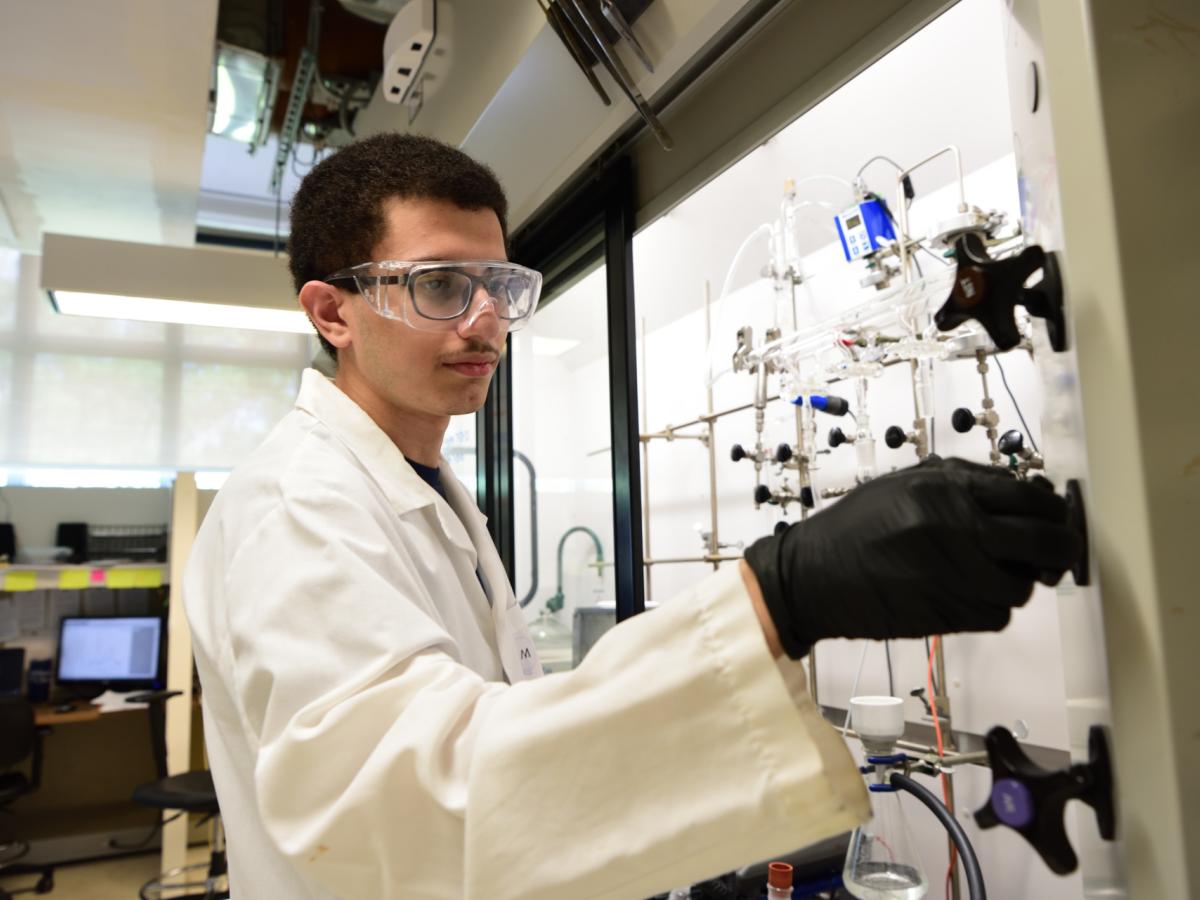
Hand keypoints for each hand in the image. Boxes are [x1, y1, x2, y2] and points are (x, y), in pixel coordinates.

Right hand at [742, 457, 1083, 658]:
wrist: (814, 576)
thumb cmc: (855, 527)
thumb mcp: (904, 484)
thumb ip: (962, 481)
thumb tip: (1019, 488)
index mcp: (945, 489)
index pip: (1028, 497)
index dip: (1052, 509)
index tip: (1054, 516)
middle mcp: (956, 529)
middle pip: (1044, 542)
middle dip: (1060, 548)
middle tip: (1058, 551)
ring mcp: (955, 575)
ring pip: (1023, 586)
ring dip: (1018, 581)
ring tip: (994, 572)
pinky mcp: (948, 614)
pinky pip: (998, 615)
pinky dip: (992, 607)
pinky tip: (969, 593)